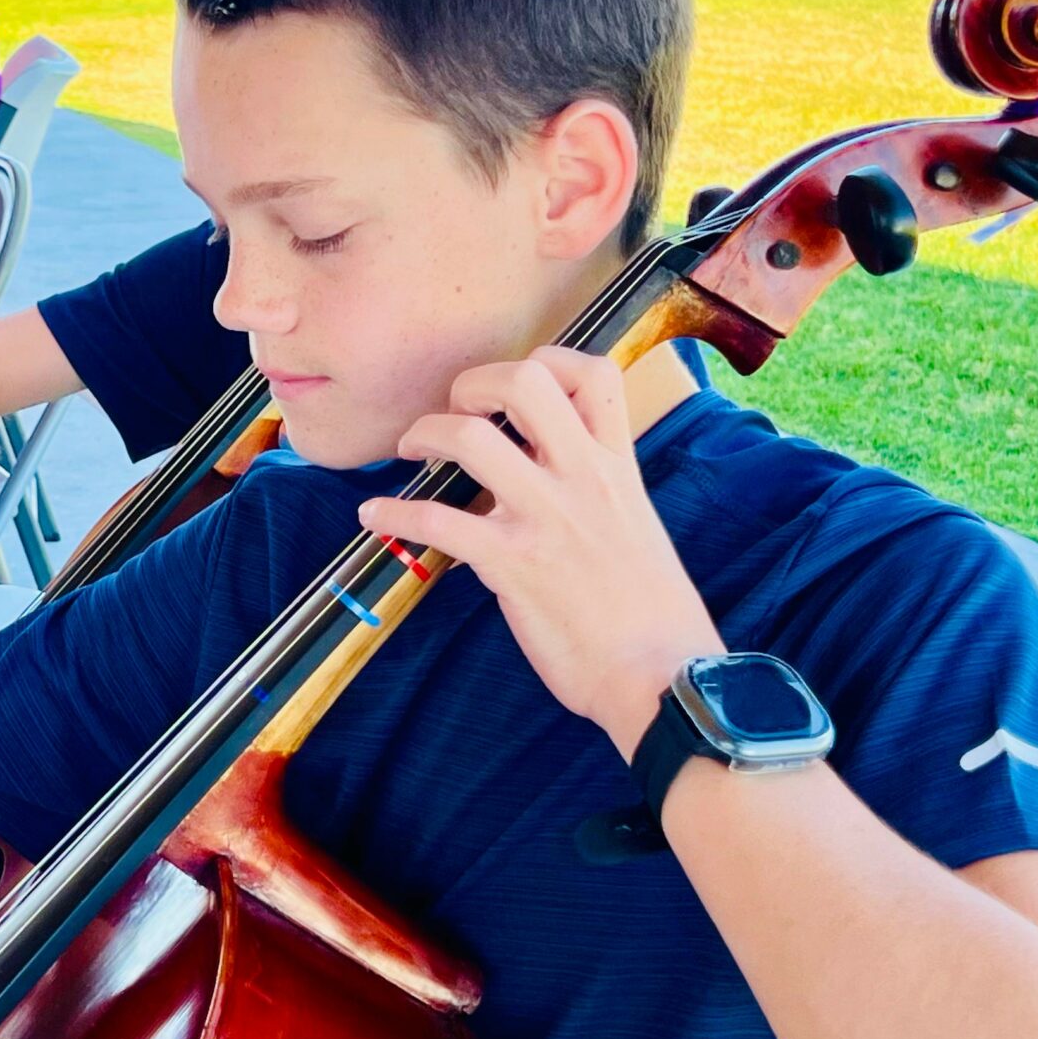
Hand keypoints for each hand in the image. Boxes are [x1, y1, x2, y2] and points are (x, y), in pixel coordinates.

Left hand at [357, 348, 722, 760]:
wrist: (663, 677)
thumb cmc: (654, 616)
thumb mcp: (637, 530)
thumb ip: (596, 495)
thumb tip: (547, 484)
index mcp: (617, 468)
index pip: (596, 374)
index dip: (548, 361)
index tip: (515, 390)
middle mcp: (583, 480)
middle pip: (525, 382)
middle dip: (474, 384)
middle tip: (455, 413)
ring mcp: (547, 519)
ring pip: (471, 438)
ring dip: (427, 434)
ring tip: (412, 452)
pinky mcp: (513, 565)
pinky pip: (437, 521)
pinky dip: (394, 513)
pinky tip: (374, 516)